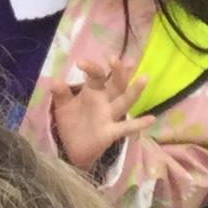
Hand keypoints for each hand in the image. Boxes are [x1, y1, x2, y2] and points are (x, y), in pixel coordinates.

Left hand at [42, 58, 139, 173]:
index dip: (91, 67)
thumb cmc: (71, 122)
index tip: (80, 62)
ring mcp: (110, 116)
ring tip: (144, 78)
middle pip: (116, 84)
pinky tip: (151, 119)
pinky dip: (138, 124)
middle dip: (118, 72)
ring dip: (134, 91)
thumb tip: (55, 81)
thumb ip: (61, 93)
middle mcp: (105, 101)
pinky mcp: (110, 132)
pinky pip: (126, 128)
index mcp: (94, 91)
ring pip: (124, 101)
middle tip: (116, 59)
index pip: (97, 75)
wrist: (71, 148)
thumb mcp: (63, 106)